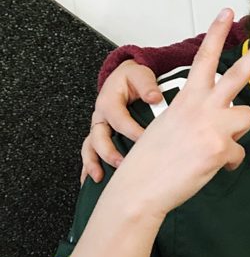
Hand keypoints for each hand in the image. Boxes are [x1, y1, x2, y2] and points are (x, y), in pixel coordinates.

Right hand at [80, 61, 162, 183]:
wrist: (124, 78)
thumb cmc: (133, 78)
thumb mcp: (140, 75)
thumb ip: (147, 85)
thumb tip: (155, 97)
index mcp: (109, 101)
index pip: (119, 120)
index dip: (132, 131)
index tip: (146, 141)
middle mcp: (100, 116)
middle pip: (99, 137)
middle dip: (109, 152)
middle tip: (122, 164)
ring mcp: (98, 128)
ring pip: (90, 147)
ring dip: (92, 163)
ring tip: (99, 178)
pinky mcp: (99, 136)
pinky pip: (89, 153)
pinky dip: (87, 167)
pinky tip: (89, 182)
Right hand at [108, 9, 249, 219]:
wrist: (140, 188)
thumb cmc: (152, 159)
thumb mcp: (171, 124)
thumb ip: (199, 114)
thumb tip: (223, 123)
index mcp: (186, 97)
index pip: (204, 58)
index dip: (216, 33)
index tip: (228, 11)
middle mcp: (201, 106)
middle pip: (238, 73)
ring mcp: (214, 126)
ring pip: (246, 118)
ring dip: (235, 134)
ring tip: (211, 147)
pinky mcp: (222, 149)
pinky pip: (239, 154)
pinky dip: (228, 163)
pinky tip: (208, 167)